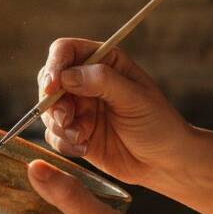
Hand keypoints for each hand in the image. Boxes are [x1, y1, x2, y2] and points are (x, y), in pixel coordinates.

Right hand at [38, 38, 190, 184]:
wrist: (164, 162)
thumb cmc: (158, 124)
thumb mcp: (135, 98)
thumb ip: (102, 82)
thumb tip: (67, 75)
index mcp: (103, 62)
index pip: (65, 51)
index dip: (53, 66)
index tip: (51, 87)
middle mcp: (85, 82)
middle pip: (48, 81)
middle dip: (52, 102)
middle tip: (66, 119)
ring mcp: (78, 108)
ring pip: (47, 110)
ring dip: (58, 125)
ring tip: (81, 137)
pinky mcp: (73, 132)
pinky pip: (53, 135)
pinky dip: (63, 143)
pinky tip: (85, 148)